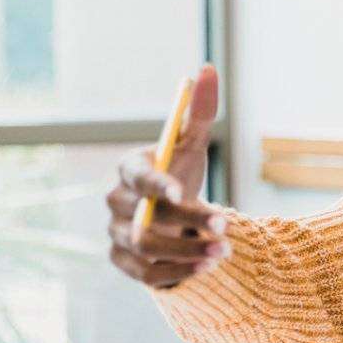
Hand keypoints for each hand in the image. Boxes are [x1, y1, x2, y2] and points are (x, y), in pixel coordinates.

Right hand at [106, 64, 229, 288]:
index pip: (137, 176)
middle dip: (186, 222)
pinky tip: (208, 268)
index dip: (157, 185)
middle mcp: (116, 202)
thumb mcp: (193, 144)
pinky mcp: (125, 263)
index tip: (183, 192)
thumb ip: (200, 112)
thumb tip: (207, 69)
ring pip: (146, 249)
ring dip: (187, 252)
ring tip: (225, 252)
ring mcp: (117, 234)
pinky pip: (147, 273)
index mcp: (130, 169)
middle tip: (225, 225)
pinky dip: (177, 273)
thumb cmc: (182, 172)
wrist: (176, 216)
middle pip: (143, 217)